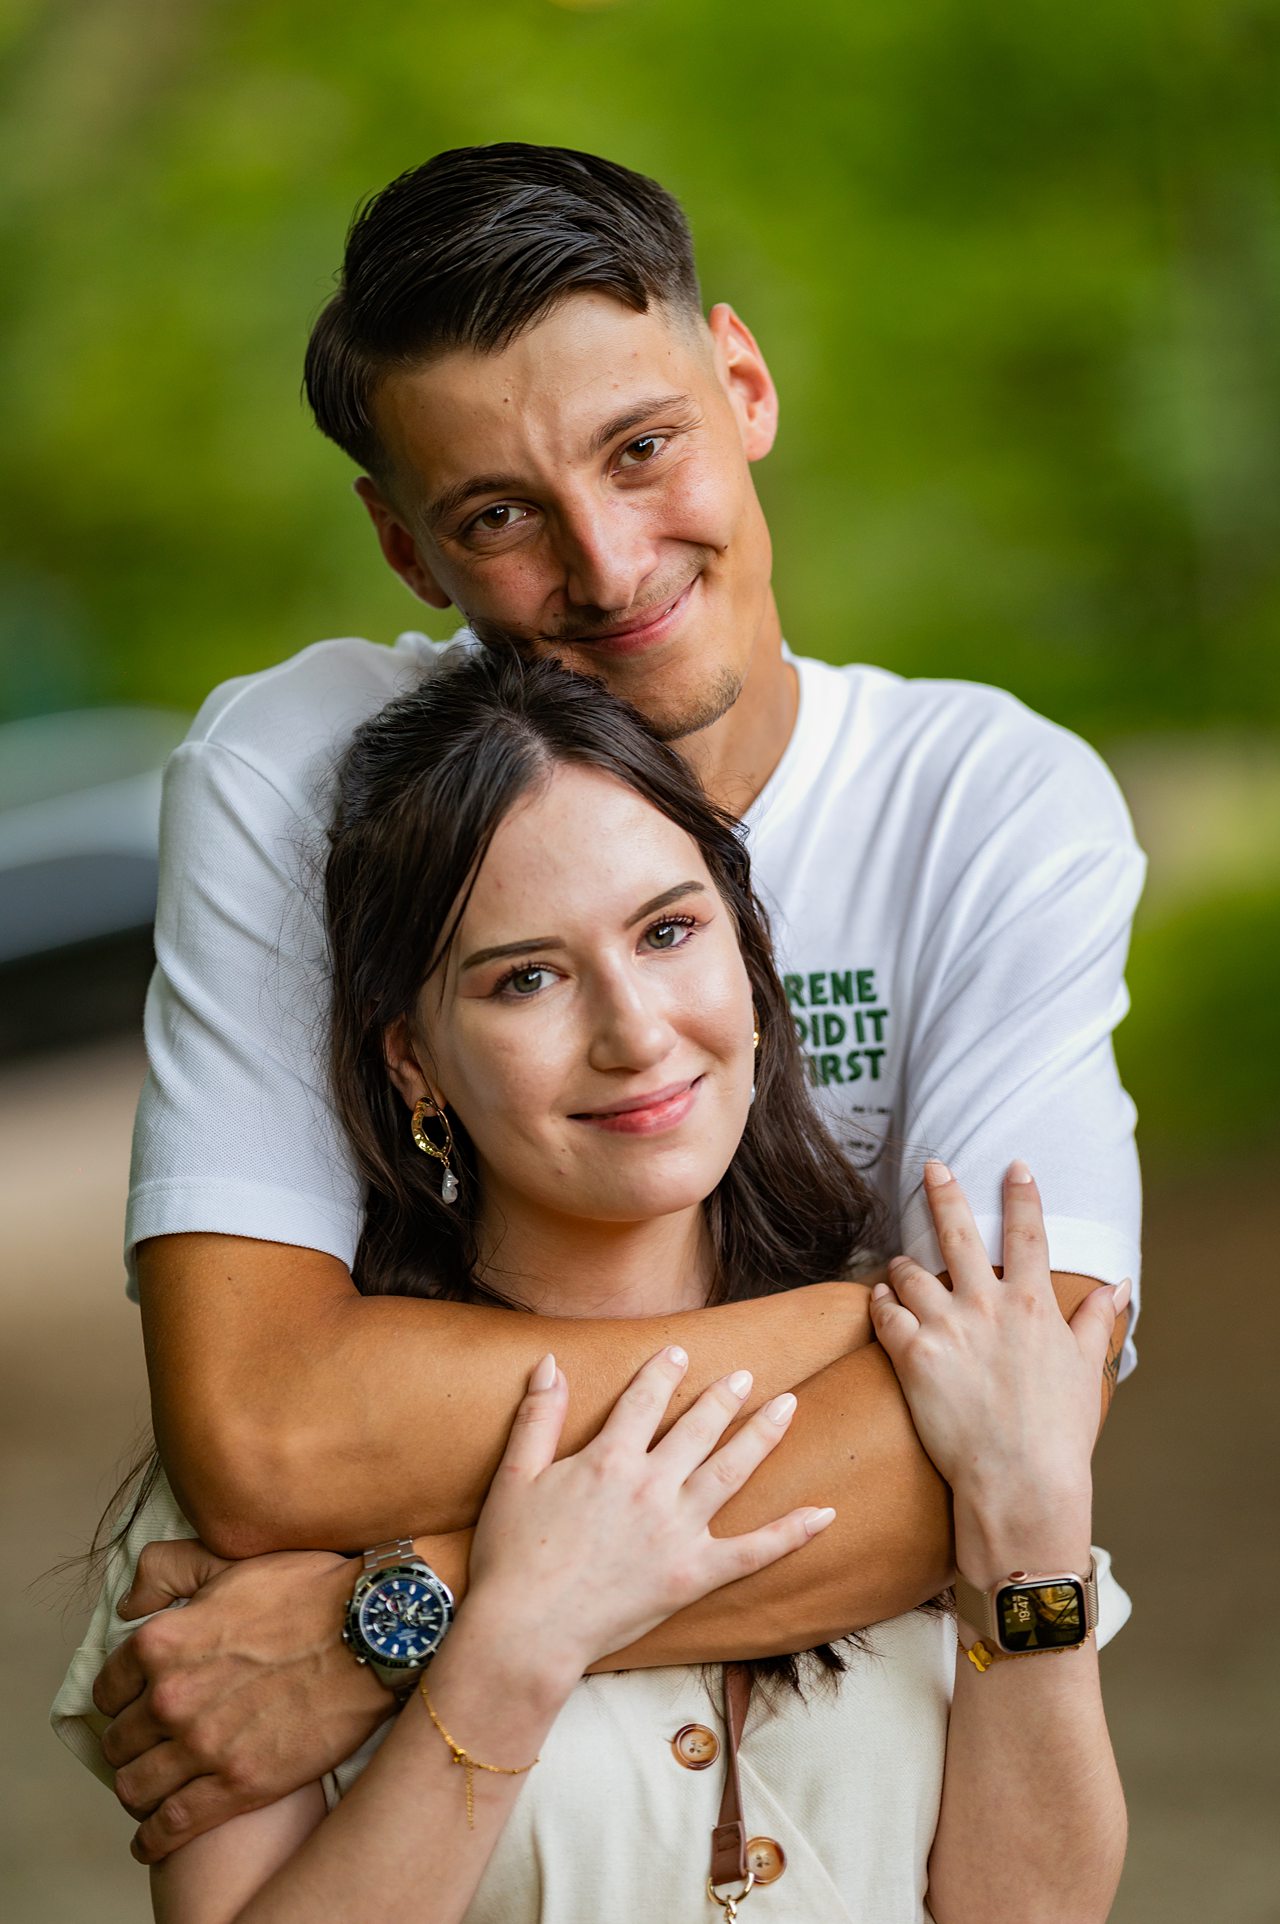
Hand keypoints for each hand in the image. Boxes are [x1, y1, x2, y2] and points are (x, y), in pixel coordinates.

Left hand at [93, 1537, 390, 1862]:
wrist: (371, 1632)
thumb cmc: (309, 1592)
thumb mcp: (232, 1564)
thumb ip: (170, 1571)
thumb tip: (131, 1603)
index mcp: (163, 1642)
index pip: (107, 1689)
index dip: (121, 1698)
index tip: (136, 1704)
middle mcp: (171, 1697)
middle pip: (119, 1742)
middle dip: (131, 1744)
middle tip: (152, 1745)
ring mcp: (203, 1746)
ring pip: (135, 1787)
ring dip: (139, 1789)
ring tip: (154, 1788)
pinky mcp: (237, 1785)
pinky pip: (170, 1826)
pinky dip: (153, 1838)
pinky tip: (153, 1838)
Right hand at [464, 1346, 834, 1687]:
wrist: (528, 1631)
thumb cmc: (514, 1556)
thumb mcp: (514, 1476)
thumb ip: (537, 1416)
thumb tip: (549, 1363)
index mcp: (608, 1460)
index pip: (644, 1401)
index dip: (662, 1373)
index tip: (678, 1353)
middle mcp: (651, 1487)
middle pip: (697, 1428)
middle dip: (723, 1397)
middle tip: (745, 1374)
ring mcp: (678, 1532)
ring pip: (731, 1472)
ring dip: (761, 1435)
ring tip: (787, 1406)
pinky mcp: (694, 1575)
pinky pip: (754, 1551)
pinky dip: (791, 1532)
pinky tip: (824, 1513)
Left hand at [869, 1161, 1128, 1583]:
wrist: (1019, 1481)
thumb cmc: (1058, 1432)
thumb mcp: (1085, 1370)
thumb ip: (1096, 1320)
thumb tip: (1120, 1287)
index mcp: (1032, 1305)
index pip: (1026, 1234)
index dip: (1021, 1196)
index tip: (1014, 1166)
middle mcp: (986, 1307)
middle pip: (956, 1233)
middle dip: (942, 1193)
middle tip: (930, 1166)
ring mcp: (946, 1328)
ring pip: (910, 1272)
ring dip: (903, 1265)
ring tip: (900, 1266)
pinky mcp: (912, 1355)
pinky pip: (885, 1312)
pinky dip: (881, 1302)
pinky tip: (881, 1300)